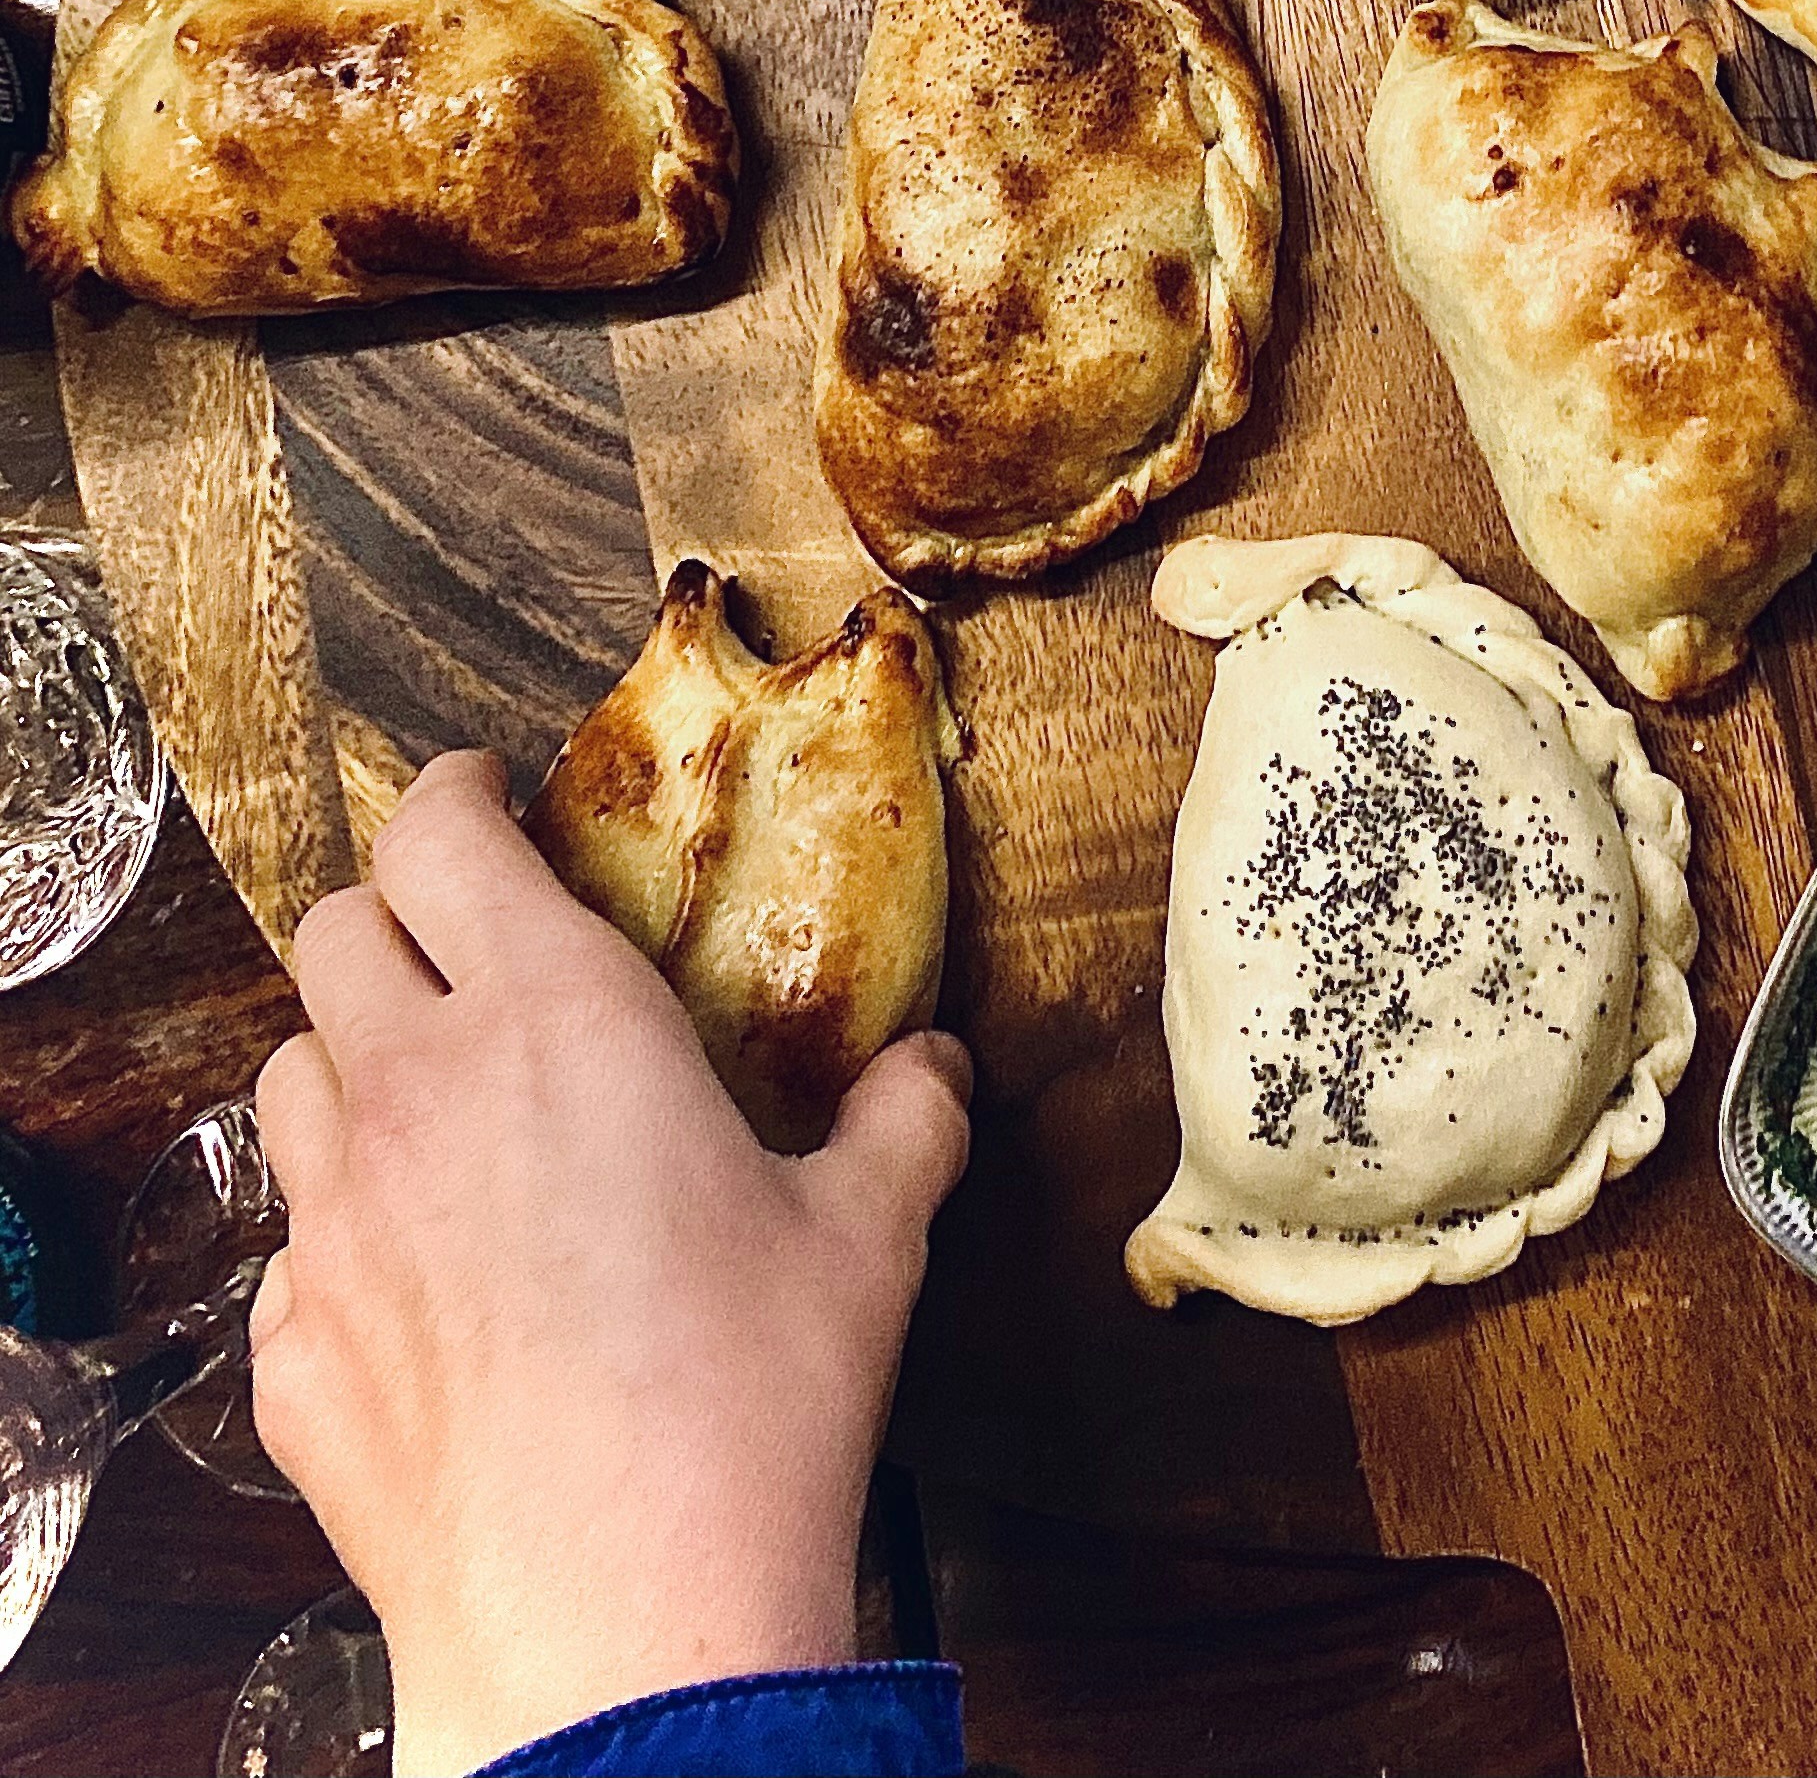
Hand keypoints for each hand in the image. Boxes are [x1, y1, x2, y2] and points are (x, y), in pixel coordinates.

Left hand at [249, 751, 971, 1777]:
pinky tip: (432, 1279)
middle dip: (393, 914)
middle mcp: (416, 1094)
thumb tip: (934, 1070)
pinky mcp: (291, 1348)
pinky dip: (345, 1224)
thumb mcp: (869, 1236)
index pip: (437, 835)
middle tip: (471, 942)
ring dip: (352, 1057)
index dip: (450, 795)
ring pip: (288, 1073)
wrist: (616, 1615)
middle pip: (332, 931)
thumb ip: (905, 1119)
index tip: (484, 797)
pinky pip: (292, 1241)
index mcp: (556, 1019)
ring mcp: (332, 1224)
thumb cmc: (746, 1400)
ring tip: (441, 1100)